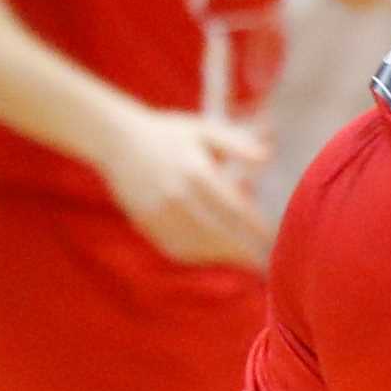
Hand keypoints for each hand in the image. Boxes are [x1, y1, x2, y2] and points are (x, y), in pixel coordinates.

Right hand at [100, 107, 276, 270]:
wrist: (116, 140)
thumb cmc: (166, 133)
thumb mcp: (203, 130)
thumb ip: (236, 143)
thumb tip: (267, 156)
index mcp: (196, 172)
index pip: (234, 208)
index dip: (255, 226)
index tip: (274, 237)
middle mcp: (178, 196)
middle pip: (218, 233)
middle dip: (242, 250)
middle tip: (263, 261)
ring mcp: (160, 212)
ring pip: (197, 245)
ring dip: (221, 256)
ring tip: (241, 260)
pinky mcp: (146, 223)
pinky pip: (175, 248)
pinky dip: (197, 256)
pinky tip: (211, 255)